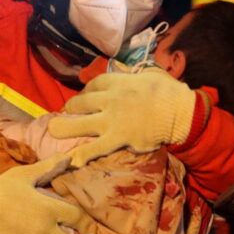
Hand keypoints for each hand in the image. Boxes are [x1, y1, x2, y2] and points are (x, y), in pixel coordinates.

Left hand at [47, 68, 196, 167]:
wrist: (180, 113)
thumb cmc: (170, 92)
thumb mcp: (151, 74)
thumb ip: (136, 75)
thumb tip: (133, 73)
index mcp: (119, 82)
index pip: (94, 84)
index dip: (85, 90)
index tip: (83, 96)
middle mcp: (110, 100)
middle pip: (82, 102)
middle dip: (71, 107)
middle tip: (65, 112)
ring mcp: (112, 120)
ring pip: (81, 123)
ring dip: (64, 127)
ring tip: (52, 130)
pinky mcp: (118, 138)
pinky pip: (96, 147)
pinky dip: (83, 154)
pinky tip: (71, 160)